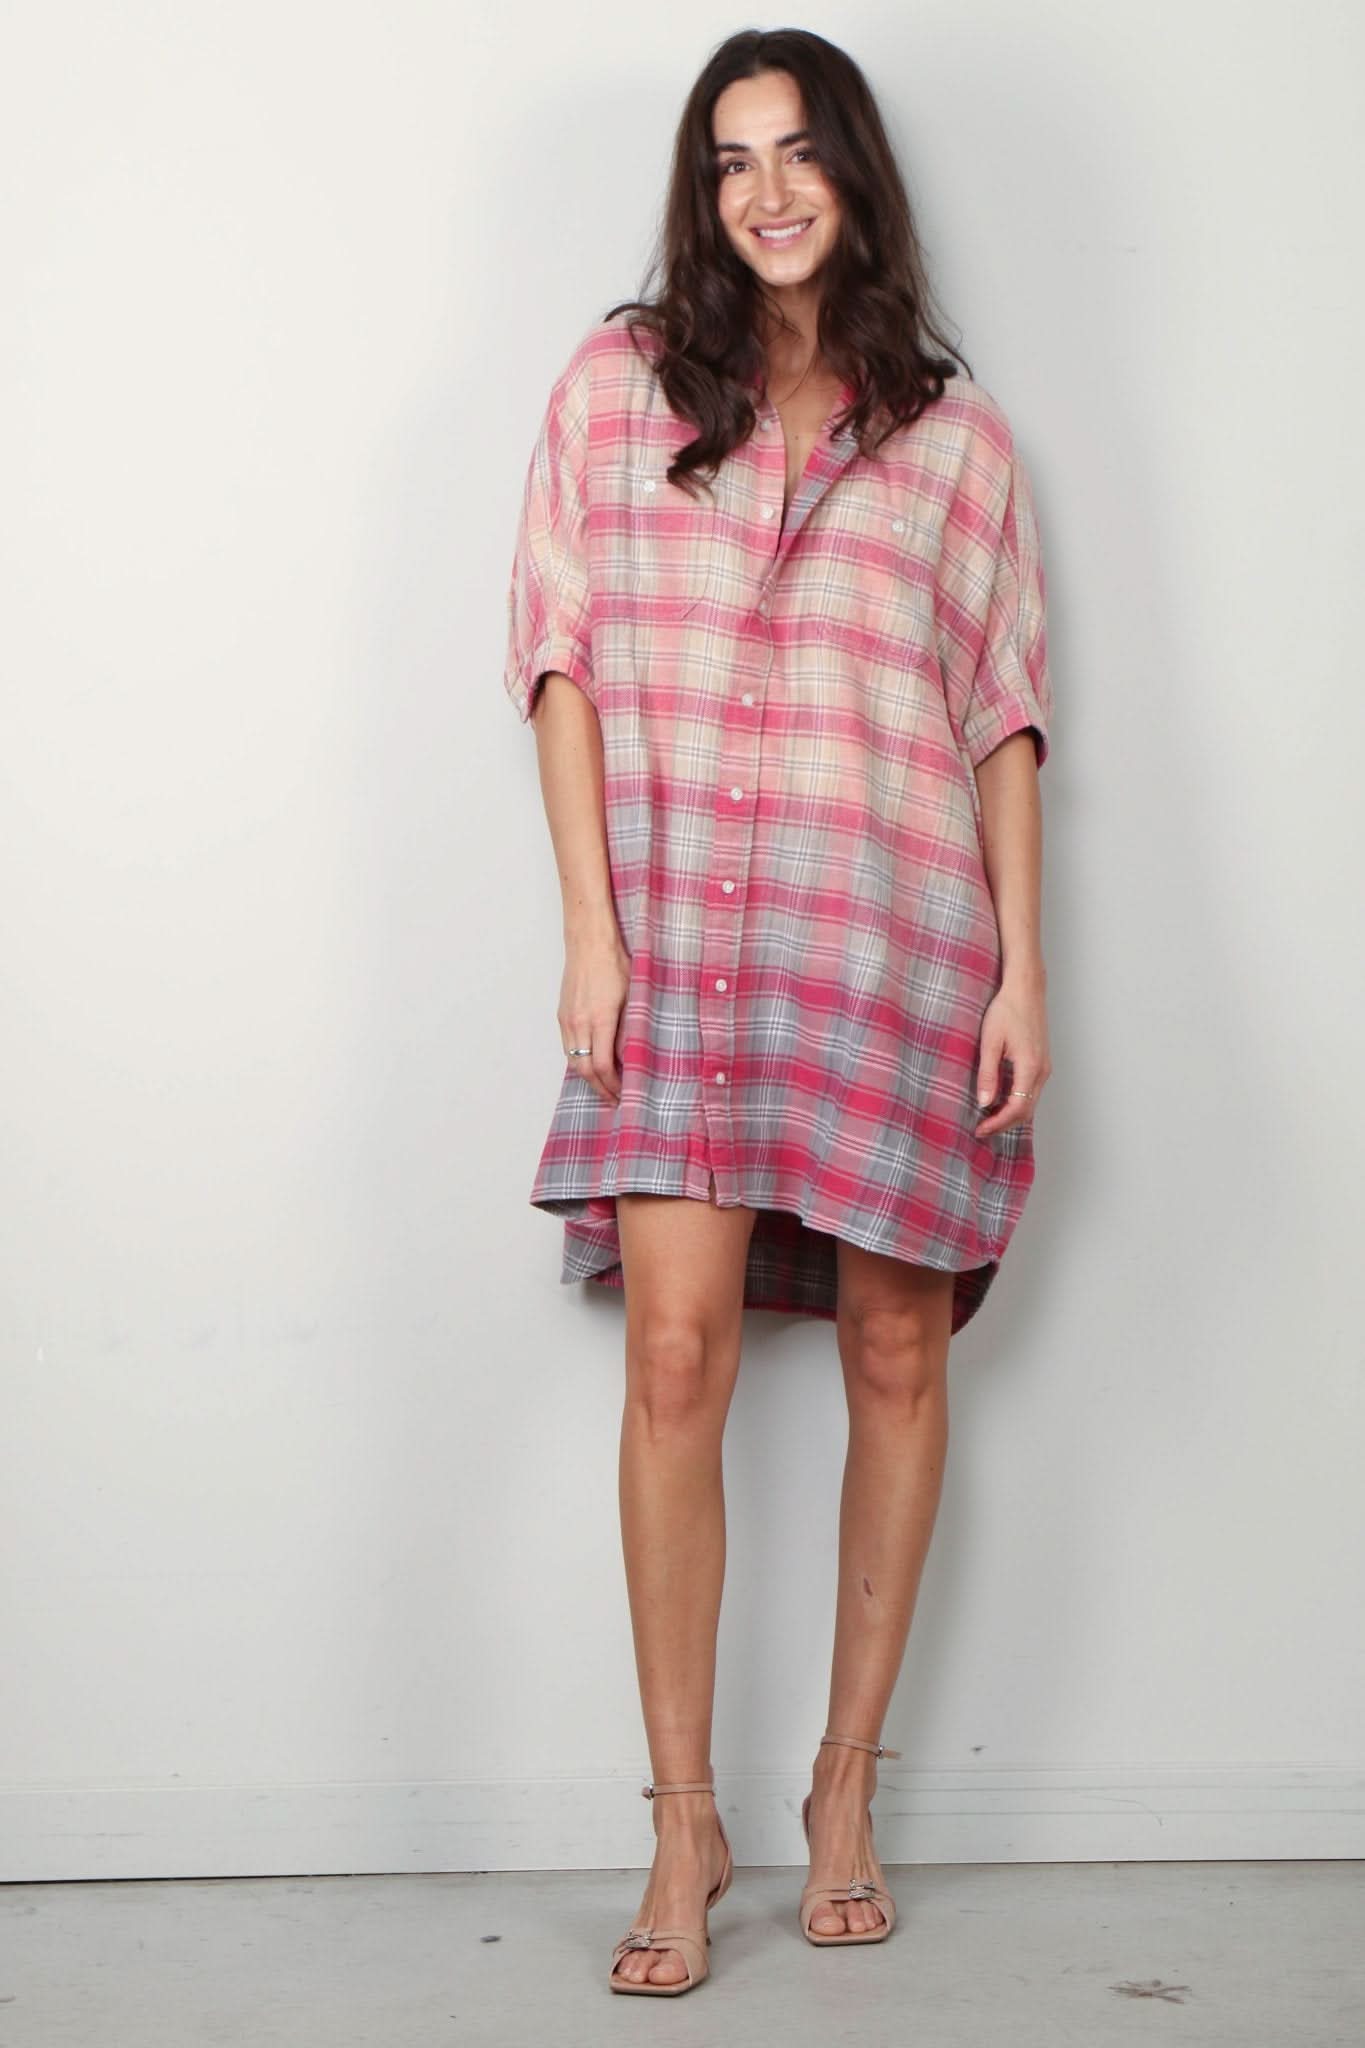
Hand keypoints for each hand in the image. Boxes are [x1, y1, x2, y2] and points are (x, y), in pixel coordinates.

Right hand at [559, 925, 631, 1104]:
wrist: (589, 941)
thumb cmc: (615, 963)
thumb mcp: (632, 996)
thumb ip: (630, 1027)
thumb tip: (632, 1055)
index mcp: (600, 1019)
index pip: (603, 1066)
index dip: (613, 1085)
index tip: (624, 1093)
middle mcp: (579, 1023)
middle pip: (584, 1070)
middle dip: (599, 1088)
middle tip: (614, 1100)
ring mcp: (567, 1019)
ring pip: (573, 1061)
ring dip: (587, 1078)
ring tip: (603, 1087)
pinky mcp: (562, 1014)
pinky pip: (568, 1047)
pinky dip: (578, 1062)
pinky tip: (590, 1064)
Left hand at [974, 970, 1050, 1136]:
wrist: (1026, 989)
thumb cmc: (1007, 1010)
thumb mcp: (990, 1041)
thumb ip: (988, 1074)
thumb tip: (984, 1102)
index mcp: (1030, 1067)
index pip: (1017, 1108)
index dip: (998, 1123)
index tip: (980, 1129)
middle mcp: (1042, 1070)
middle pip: (1026, 1110)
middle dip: (1004, 1124)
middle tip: (981, 1129)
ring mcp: (1044, 1066)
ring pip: (1030, 1102)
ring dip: (1010, 1114)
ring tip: (987, 1118)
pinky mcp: (1041, 1062)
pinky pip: (1031, 1091)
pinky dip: (1017, 1102)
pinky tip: (1000, 1100)